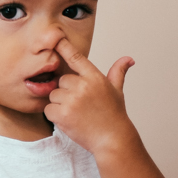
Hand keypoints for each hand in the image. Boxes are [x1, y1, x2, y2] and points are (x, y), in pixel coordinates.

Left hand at [45, 38, 136, 154]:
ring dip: (60, 104)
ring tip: (77, 113)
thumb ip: (117, 73)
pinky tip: (69, 120)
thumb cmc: (114, 115)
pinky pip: (48, 109)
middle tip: (81, 104)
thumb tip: (128, 59)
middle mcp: (82, 86)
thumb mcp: (117, 91)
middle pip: (61, 81)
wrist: (112, 140)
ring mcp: (72, 100)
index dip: (64, 47)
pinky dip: (55, 115)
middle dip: (67, 92)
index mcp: (95, 78)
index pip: (76, 58)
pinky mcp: (62, 113)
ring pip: (54, 95)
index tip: (55, 37)